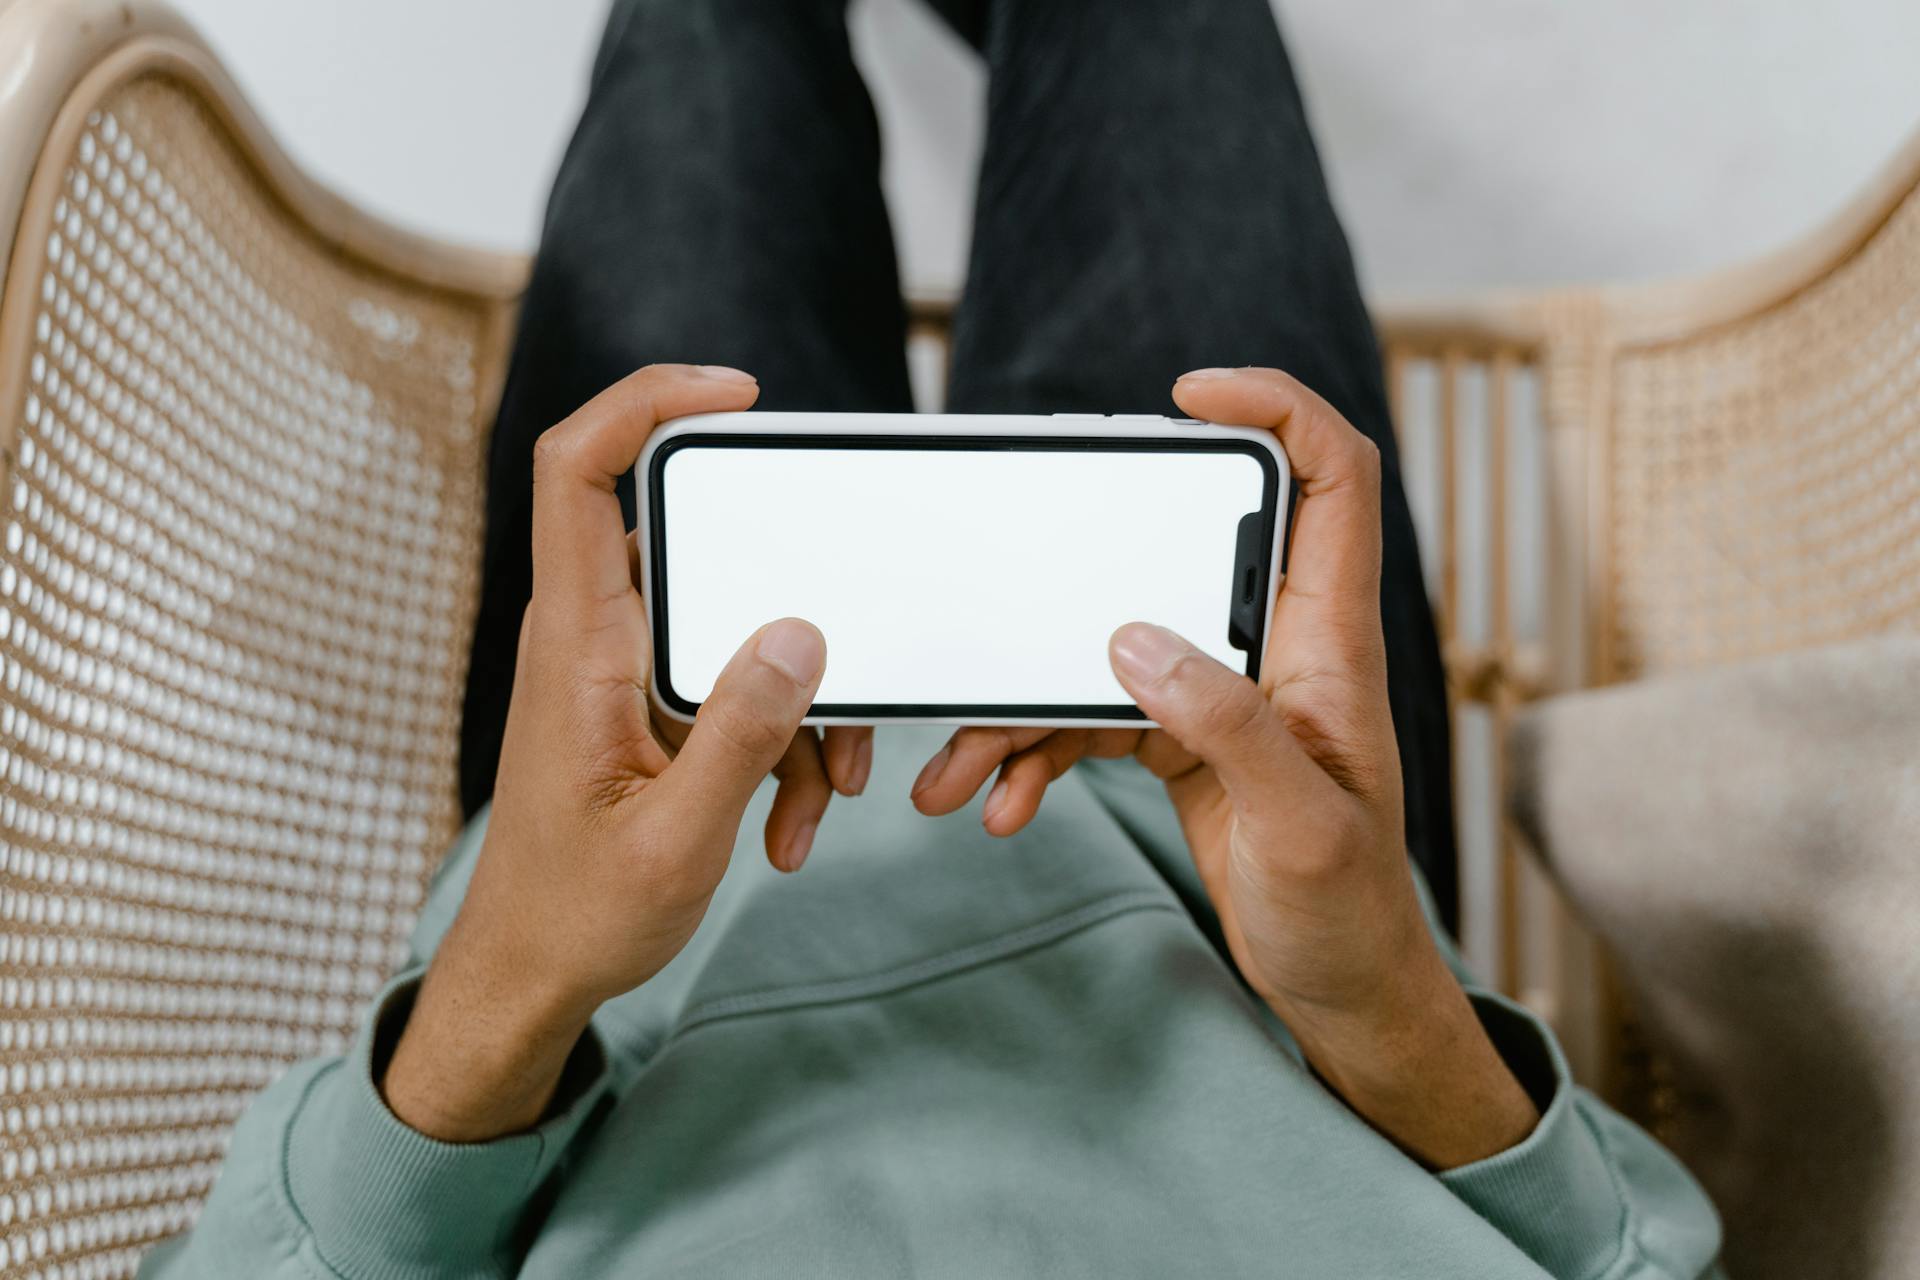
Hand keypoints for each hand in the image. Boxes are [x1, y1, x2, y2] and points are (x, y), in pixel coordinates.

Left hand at [384, 364, 864, 1140]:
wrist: (531, 977)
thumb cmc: (577, 914)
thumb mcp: (677, 837)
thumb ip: (740, 734)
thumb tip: (802, 633)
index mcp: (576, 643)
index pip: (575, 469)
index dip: (644, 400)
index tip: (738, 396)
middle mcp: (592, 636)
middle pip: (695, 546)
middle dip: (789, 606)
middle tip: (841, 690)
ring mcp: (620, 671)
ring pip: (732, 629)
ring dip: (796, 707)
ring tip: (821, 796)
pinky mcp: (646, 708)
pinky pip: (731, 688)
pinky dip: (777, 745)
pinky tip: (791, 824)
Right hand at [914, 367, 1537, 1167]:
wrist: (1338, 988)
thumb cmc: (1350, 911)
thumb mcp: (1299, 825)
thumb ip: (1228, 726)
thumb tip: (1135, 642)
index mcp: (1329, 640)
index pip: (1330, 478)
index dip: (1276, 409)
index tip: (1189, 395)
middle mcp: (1274, 646)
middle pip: (1176, 553)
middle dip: (1077, 575)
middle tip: (1009, 594)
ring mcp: (1222, 689)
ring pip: (1108, 648)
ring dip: (1026, 701)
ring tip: (961, 767)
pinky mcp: (1181, 736)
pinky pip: (1090, 715)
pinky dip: (1037, 752)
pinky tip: (1002, 801)